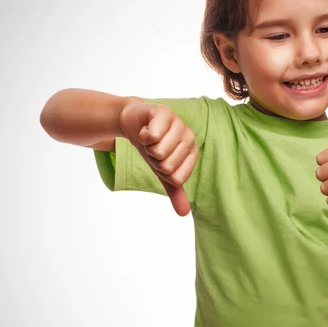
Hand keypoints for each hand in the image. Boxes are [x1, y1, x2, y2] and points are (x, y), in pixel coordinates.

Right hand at [119, 100, 198, 216]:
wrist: (135, 124)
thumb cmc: (152, 148)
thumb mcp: (162, 172)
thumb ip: (174, 192)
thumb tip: (184, 214)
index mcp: (192, 153)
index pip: (176, 178)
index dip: (161, 173)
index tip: (160, 161)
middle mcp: (189, 137)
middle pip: (167, 166)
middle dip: (153, 160)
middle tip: (153, 148)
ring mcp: (178, 123)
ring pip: (159, 151)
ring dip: (147, 147)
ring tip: (150, 139)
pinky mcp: (164, 112)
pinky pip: (152, 136)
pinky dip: (142, 136)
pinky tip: (145, 129)